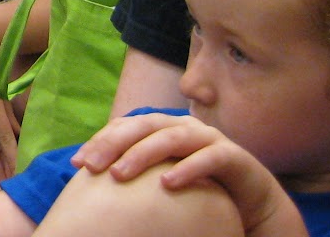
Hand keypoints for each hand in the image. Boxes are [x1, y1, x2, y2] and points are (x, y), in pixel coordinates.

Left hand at [73, 112, 301, 236]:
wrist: (252, 202)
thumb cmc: (201, 189)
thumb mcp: (163, 180)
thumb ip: (137, 175)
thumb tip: (94, 187)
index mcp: (162, 129)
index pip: (124, 127)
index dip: (100, 141)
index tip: (77, 163)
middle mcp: (183, 127)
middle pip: (142, 126)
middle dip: (114, 144)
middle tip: (92, 166)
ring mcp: (209, 138)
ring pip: (170, 138)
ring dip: (142, 154)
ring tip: (120, 175)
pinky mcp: (233, 156)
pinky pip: (209, 158)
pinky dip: (187, 169)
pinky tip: (168, 184)